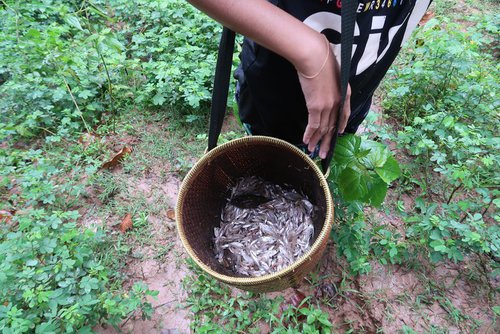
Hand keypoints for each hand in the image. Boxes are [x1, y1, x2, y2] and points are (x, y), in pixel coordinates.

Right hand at [297, 35, 350, 158]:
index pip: (344, 115)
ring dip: (317, 141)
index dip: (340, 126)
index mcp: (345, 94)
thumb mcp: (333, 72)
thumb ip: (331, 83)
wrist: (314, 56)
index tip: (337, 134)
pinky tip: (306, 141)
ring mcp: (328, 106)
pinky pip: (313, 125)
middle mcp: (338, 102)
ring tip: (313, 150)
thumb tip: (324, 86)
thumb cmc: (321, 58)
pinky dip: (309, 134)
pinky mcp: (316, 107)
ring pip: (323, 128)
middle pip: (332, 126)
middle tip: (325, 153)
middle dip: (328, 142)